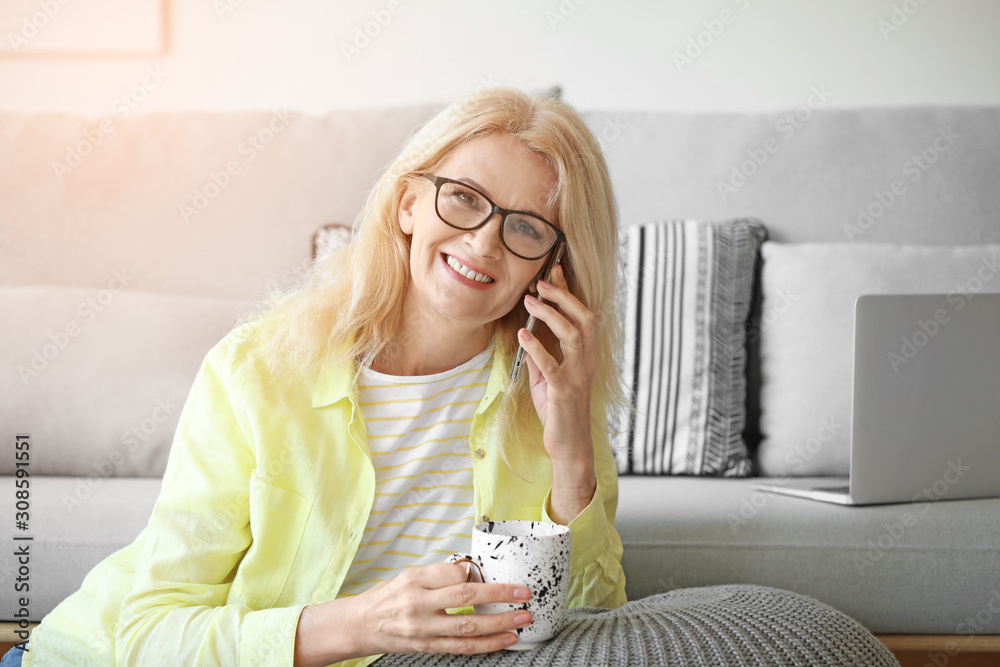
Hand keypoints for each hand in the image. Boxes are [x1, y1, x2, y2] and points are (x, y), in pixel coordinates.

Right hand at [294, 562, 532, 665]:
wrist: (359, 625)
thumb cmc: (387, 597)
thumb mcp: (408, 575)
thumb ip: (439, 574)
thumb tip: (472, 571)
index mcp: (415, 579)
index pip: (453, 572)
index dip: (477, 572)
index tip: (493, 571)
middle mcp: (418, 603)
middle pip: (465, 597)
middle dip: (500, 595)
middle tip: (524, 594)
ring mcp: (423, 628)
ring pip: (468, 627)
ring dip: (500, 624)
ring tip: (523, 619)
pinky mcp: (427, 646)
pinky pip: (462, 648)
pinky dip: (487, 645)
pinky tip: (505, 640)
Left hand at [518, 264, 597, 520]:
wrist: (568, 444)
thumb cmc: (558, 411)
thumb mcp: (547, 379)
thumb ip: (540, 358)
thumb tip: (527, 335)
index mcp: (584, 356)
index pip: (582, 316)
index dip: (569, 293)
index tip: (555, 271)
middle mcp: (586, 362)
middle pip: (584, 319)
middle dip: (563, 297)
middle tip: (541, 282)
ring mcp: (577, 376)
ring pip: (573, 335)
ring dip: (551, 315)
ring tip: (531, 299)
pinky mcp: (564, 392)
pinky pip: (552, 365)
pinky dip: (537, 347)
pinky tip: (523, 334)